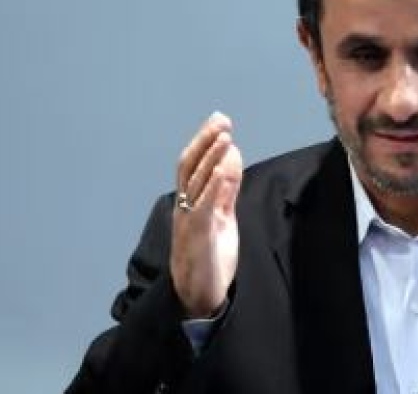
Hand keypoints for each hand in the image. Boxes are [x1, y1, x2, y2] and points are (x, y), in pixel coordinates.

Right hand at [170, 111, 242, 317]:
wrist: (198, 297)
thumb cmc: (210, 257)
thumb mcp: (223, 217)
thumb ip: (227, 189)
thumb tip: (232, 156)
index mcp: (190, 202)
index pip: (193, 165)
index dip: (204, 141)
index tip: (220, 121)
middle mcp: (185, 207)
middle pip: (190, 167)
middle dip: (205, 141)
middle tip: (221, 120)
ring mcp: (189, 221)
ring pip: (195, 183)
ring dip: (211, 157)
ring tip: (225, 137)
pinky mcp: (198, 236)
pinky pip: (203, 206)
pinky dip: (213, 186)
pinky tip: (222, 169)